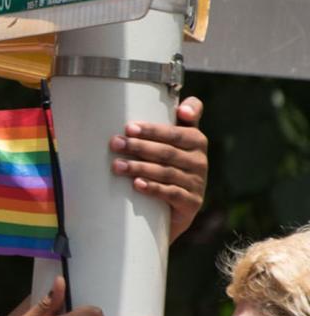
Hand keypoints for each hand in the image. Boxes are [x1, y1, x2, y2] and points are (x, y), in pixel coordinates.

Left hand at [109, 97, 207, 241]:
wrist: (177, 207)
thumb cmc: (170, 165)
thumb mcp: (173, 140)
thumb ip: (174, 120)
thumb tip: (182, 108)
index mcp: (196, 140)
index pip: (175, 132)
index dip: (154, 130)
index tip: (130, 128)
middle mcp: (200, 160)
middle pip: (166, 151)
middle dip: (138, 147)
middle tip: (114, 144)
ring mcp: (197, 182)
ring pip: (166, 172)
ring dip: (139, 167)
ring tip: (117, 165)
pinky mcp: (192, 203)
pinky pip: (171, 194)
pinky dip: (153, 188)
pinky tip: (136, 184)